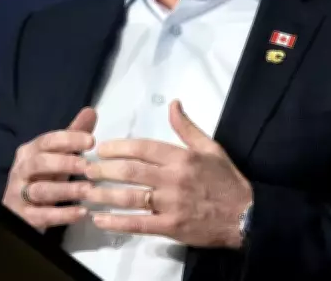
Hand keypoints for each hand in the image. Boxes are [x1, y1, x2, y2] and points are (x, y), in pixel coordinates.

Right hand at [2, 107, 96, 232]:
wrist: (20, 210)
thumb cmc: (42, 178)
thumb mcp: (57, 156)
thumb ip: (73, 135)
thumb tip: (91, 111)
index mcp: (29, 152)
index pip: (47, 141)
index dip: (69, 139)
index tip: (92, 141)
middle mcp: (21, 170)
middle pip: (40, 163)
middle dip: (65, 163)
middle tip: (89, 166)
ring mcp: (19, 194)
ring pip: (41, 190)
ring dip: (66, 190)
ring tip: (88, 190)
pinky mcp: (23, 217)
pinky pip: (42, 216)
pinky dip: (62, 215)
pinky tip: (81, 213)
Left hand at [84, 100, 252, 248]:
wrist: (245, 215)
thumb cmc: (226, 180)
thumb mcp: (210, 147)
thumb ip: (186, 127)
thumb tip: (173, 103)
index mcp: (181, 157)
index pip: (142, 148)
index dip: (118, 147)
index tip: (101, 148)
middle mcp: (173, 179)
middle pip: (130, 172)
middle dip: (103, 169)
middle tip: (84, 168)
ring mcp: (170, 205)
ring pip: (130, 198)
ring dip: (104, 194)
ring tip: (85, 191)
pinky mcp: (170, 227)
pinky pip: (138, 224)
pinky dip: (116, 222)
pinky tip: (100, 220)